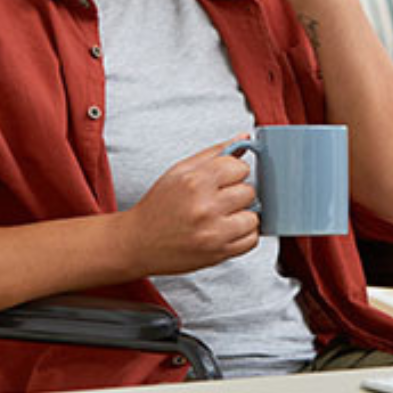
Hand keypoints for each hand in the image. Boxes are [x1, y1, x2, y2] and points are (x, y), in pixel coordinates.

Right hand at [118, 137, 259, 276]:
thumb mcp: (179, 171)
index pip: (240, 168)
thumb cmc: (158, 206)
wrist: (138, 242)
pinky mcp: (218, 253)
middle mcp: (206, 207)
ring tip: (223, 216)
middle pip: (249, 192)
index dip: (234, 173)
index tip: (224, 179)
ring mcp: (213, 233)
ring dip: (243, 216)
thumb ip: (214, 153)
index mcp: (195, 182)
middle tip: (220, 199)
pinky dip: (243, 235)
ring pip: (254, 217)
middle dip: (238, 194)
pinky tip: (226, 230)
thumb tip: (245, 139)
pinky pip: (251, 240)